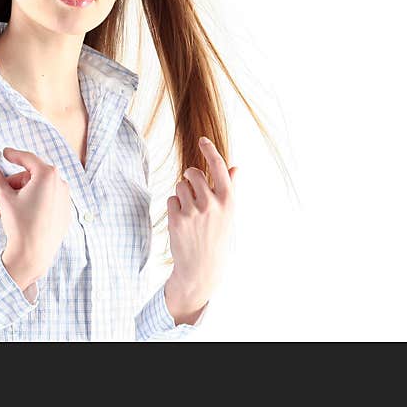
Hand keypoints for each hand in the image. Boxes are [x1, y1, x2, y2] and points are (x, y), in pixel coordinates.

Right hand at [0, 147, 72, 288]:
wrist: (33, 256)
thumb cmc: (20, 225)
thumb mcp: (4, 198)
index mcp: (48, 175)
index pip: (27, 159)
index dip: (13, 155)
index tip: (4, 153)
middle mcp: (60, 184)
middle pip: (30, 177)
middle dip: (10, 184)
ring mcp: (65, 199)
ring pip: (37, 190)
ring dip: (17, 196)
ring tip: (1, 210)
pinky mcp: (64, 213)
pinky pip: (46, 201)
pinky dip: (31, 203)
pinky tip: (16, 215)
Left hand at [165, 136, 236, 314]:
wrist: (202, 267)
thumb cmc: (217, 236)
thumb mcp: (229, 213)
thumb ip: (230, 188)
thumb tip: (235, 167)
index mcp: (227, 200)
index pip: (218, 166)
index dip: (210, 150)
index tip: (202, 140)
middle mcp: (211, 203)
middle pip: (193, 173)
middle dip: (190, 177)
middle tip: (193, 189)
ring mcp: (193, 211)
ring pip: (180, 185)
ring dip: (182, 193)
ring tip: (190, 212)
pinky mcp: (176, 219)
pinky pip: (171, 198)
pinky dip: (174, 206)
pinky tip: (182, 221)